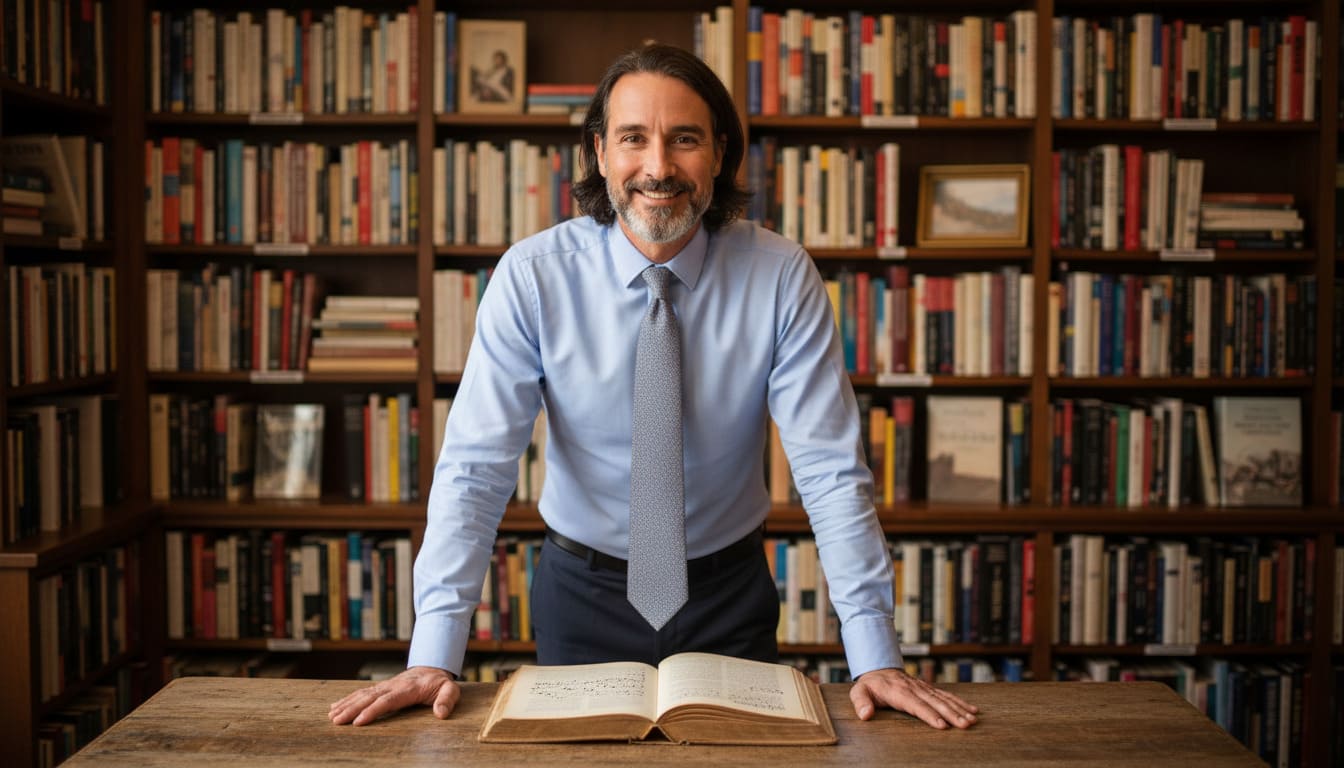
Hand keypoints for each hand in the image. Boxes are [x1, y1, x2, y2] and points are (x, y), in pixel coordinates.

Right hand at [328, 666, 459, 725]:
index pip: (387, 700)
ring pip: (362, 695)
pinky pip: (361, 693)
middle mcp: (392, 686)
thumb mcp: (450, 689)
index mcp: (407, 689)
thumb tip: (441, 714)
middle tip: (337, 720)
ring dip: (346, 704)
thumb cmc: (439, 682)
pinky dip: (347, 699)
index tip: (359, 721)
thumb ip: (447, 700)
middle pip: (369, 698)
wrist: (431, 667)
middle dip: (352, 709)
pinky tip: (335, 706)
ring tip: (332, 716)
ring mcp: (384, 686)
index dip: (373, 710)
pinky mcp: (380, 688)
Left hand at [850, 667, 978, 729]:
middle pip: (934, 702)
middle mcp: (914, 689)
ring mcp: (923, 688)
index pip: (915, 705)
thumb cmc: (870, 685)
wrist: (879, 668)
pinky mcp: (929, 689)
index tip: (942, 725)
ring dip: (959, 709)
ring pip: (944, 699)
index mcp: (898, 692)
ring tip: (973, 720)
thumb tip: (865, 715)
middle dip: (951, 714)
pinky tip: (972, 710)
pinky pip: (946, 695)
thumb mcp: (859, 692)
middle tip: (965, 725)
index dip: (929, 714)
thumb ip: (861, 703)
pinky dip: (960, 702)